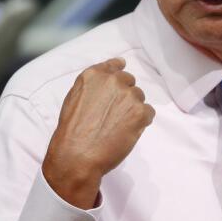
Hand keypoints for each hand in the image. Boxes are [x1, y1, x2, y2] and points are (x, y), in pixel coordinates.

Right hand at [42, 57, 154, 208]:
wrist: (77, 155)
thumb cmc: (72, 131)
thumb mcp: (74, 98)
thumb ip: (92, 85)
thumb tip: (109, 76)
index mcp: (94, 75)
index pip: (114, 65)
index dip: (118, 73)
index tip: (119, 83)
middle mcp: (113, 81)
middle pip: (129, 82)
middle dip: (124, 95)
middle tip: (113, 114)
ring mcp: (129, 95)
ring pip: (139, 97)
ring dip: (132, 109)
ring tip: (116, 126)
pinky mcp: (141, 112)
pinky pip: (148, 112)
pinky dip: (141, 122)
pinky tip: (126, 132)